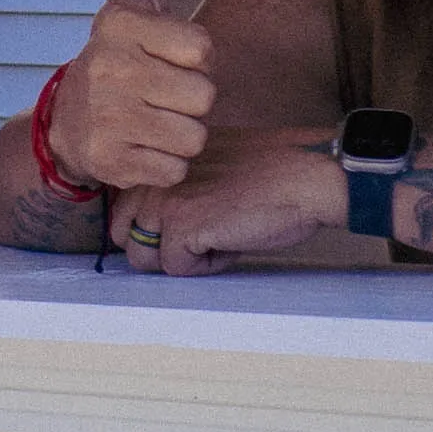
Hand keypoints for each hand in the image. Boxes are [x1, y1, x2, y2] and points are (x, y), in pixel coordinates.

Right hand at [50, 0, 217, 192]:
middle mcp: (110, 70)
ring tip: (154, 121)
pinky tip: (143, 147)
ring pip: (193, 136)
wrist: (65, 123)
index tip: (169, 58)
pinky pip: (174, 169)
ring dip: (182, 134)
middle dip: (192, 100)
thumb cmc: (116, 59)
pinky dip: (165, 164)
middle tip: (163, 94)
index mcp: (121, 27)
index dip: (196, 58)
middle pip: (204, 96)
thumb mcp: (130, 5)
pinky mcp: (110, 161)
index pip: (203, 49)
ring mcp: (107, 118)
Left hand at [108, 128, 341, 274]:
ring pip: (144, 259)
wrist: (308, 175)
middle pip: (124, 238)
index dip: (156, 230)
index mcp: (158, 162)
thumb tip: (152, 230)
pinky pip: (177, 269)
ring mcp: (163, 202)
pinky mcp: (180, 227)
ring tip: (220, 236)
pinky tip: (233, 242)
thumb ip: (176, 187)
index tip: (195, 223)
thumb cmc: (272, 175)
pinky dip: (207, 266)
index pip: (123, 211)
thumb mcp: (209, 166)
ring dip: (183, 260)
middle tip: (204, 237)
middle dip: (160, 249)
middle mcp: (152, 179)